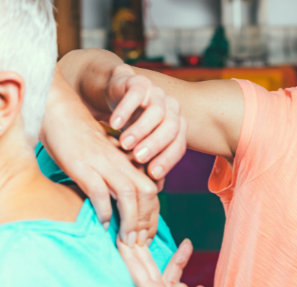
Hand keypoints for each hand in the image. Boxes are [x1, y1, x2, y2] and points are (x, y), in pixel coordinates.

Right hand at [42, 70, 162, 244]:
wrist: (63, 116)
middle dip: (147, 221)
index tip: (148, 236)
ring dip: (131, 220)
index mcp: (132, 162)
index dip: (153, 217)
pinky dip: (103, 210)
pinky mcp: (83, 167)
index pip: (153, 192)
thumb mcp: (111, 159)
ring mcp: (104, 164)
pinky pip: (99, 191)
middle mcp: (122, 163)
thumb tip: (131, 207)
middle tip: (140, 243)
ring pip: (129, 194)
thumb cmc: (87, 142)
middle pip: (148, 193)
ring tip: (127, 240)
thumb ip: (123, 177)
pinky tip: (103, 224)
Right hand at [105, 64, 186, 180]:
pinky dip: (125, 110)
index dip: (168, 160)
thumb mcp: (140, 145)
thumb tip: (152, 191)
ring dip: (141, 129)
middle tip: (139, 158)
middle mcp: (171, 109)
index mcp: (176, 126)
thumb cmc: (130, 125)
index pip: (178, 145)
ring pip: (157, 111)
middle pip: (172, 128)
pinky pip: (136, 94)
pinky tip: (113, 124)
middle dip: (156, 145)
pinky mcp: (139, 82)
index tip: (153, 174)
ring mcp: (157, 93)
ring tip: (124, 144)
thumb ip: (147, 162)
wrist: (116, 93)